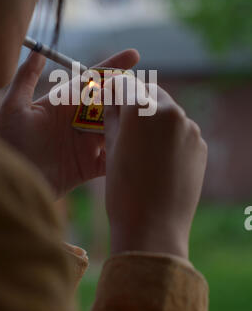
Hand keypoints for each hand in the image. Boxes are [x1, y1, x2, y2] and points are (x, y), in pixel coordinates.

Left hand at [0, 49, 139, 198]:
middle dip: (128, 94)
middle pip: (109, 103)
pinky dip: (124, 151)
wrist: (10, 183)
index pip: (92, 80)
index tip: (134, 55)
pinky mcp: (88, 167)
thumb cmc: (9, 143)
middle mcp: (77, 121)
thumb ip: (26, 77)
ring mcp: (85, 144)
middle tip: (149, 90)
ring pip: (115, 128)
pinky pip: (112, 157)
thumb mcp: (13, 108)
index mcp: (63, 104)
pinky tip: (140, 145)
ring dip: (131, 122)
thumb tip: (37, 50)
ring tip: (151, 116)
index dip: (113, 67)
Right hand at [104, 82, 207, 259]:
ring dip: (155, 117)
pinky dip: (170, 135)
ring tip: (142, 143)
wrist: (153, 227)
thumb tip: (112, 99)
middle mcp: (169, 111)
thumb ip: (112, 116)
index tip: (109, 96)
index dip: (114, 88)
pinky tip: (159, 157)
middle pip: (150, 92)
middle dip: (137, 100)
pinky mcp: (199, 144)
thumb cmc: (124, 188)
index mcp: (141, 109)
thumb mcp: (111, 147)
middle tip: (125, 119)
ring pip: (168, 110)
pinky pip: (182, 129)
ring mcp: (189, 128)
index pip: (125, 83)